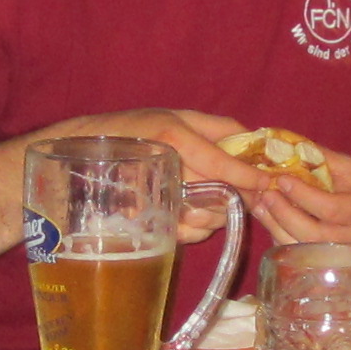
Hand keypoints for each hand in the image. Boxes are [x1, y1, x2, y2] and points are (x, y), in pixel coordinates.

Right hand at [79, 107, 257, 243]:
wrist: (83, 157)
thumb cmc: (134, 130)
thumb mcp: (176, 116)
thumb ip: (217, 126)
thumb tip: (252, 138)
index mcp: (173, 138)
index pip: (220, 164)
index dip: (248, 176)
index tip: (267, 182)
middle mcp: (164, 168)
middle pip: (217, 193)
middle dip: (239, 198)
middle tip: (252, 197)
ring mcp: (153, 198)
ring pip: (205, 218)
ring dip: (219, 215)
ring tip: (219, 204)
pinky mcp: (146, 222)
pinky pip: (185, 233)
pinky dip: (199, 229)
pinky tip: (196, 217)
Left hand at [249, 150, 350, 253]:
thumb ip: (320, 158)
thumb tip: (283, 146)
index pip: (331, 208)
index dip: (303, 195)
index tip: (282, 180)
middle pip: (315, 235)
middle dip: (285, 214)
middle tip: (267, 195)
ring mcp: (349, 257)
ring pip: (305, 249)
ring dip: (277, 228)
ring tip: (261, 206)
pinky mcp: (337, 265)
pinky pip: (303, 256)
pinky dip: (283, 238)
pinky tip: (272, 221)